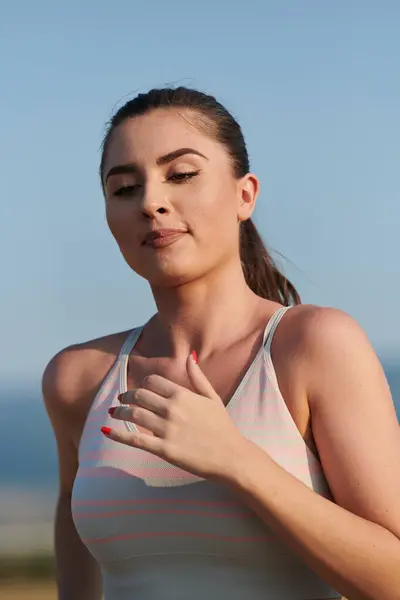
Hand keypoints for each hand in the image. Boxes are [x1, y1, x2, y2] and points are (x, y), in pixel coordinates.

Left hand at [102, 353, 245, 481]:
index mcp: (182, 394)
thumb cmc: (222, 426)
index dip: (142, 384)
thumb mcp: (212, 397)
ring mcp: (167, 429)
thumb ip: (198, 377)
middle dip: (127, 397)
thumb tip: (189, 357)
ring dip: (121, 412)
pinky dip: (118, 434)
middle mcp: (172, 409)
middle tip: (121, 400)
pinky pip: (135, 439)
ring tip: (114, 413)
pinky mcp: (163, 449)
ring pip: (134, 415)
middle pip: (139, 396)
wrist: (230, 455)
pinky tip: (106, 430)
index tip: (139, 389)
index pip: (152, 382)